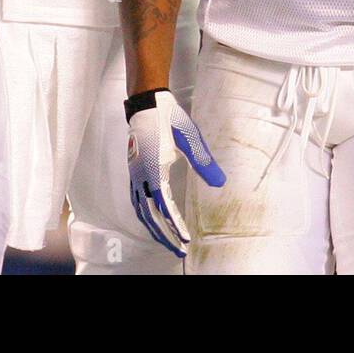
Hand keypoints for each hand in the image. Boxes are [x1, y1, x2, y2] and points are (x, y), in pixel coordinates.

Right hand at [125, 89, 223, 257]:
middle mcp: (141, 174)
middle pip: (149, 214)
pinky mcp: (133, 170)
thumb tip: (220, 183)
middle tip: (179, 250)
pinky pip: (136, 200)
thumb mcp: (190, 136)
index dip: (173, 225)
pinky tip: (150, 218)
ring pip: (140, 209)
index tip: (184, 240)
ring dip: (153, 227)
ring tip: (166, 240)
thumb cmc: (169, 117)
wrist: (147, 102)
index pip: (163, 206)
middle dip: (164, 235)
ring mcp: (134, 173)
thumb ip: (204, 161)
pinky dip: (143, 215)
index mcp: (155, 168)